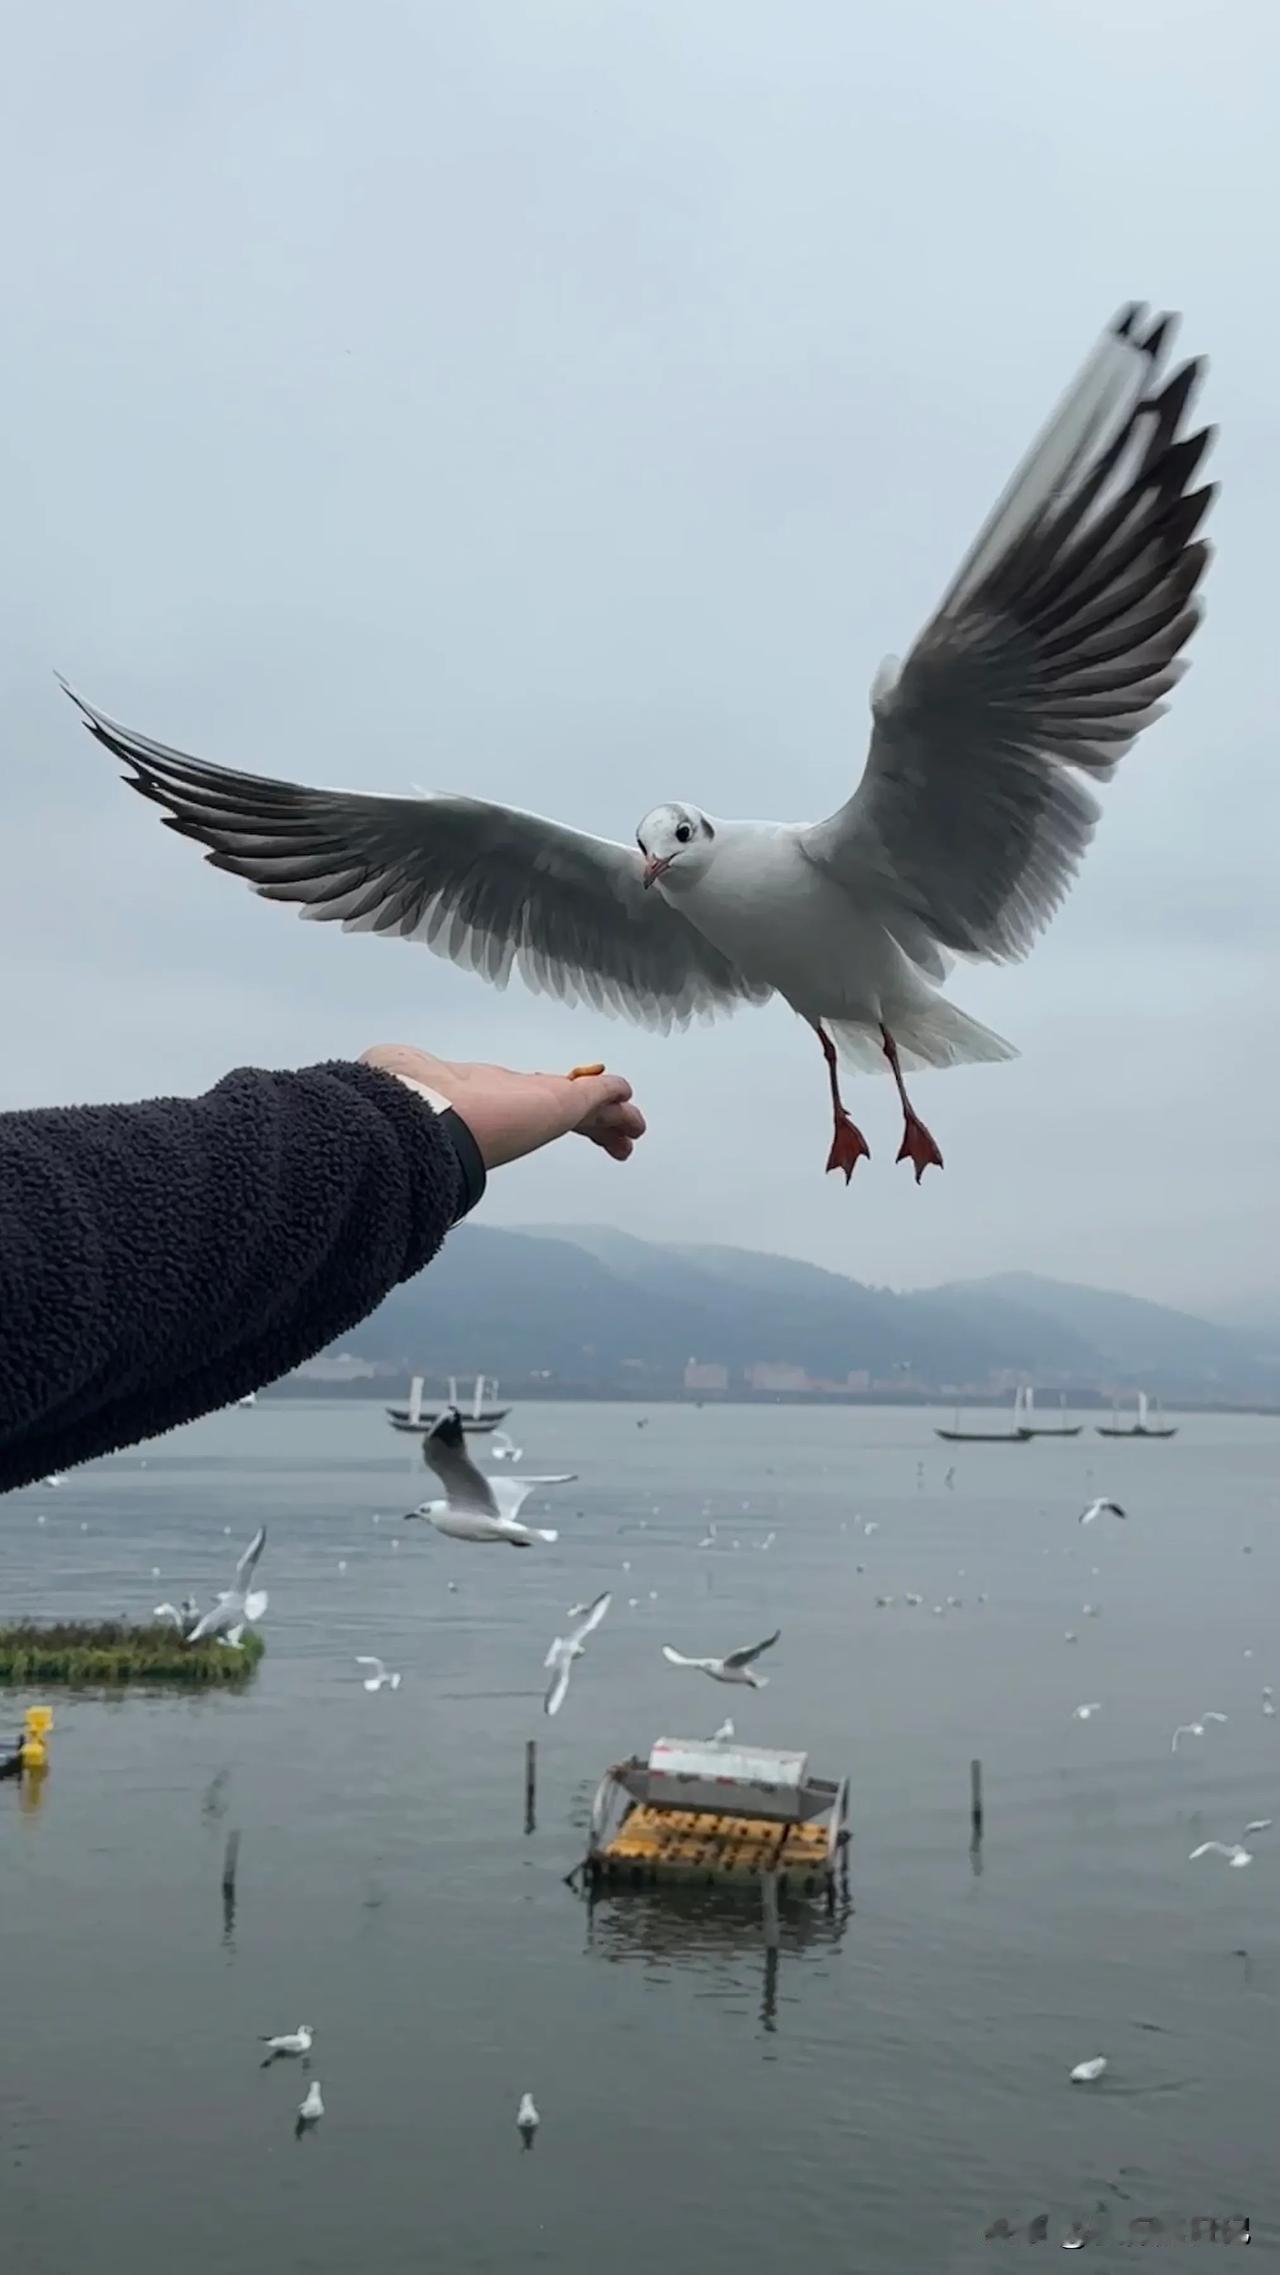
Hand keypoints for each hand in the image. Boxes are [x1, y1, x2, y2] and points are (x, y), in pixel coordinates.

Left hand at [359, 1045, 646, 1168]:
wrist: (422, 1123)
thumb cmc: (411, 1098)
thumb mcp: (405, 1069)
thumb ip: (400, 1070)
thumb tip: (380, 1066)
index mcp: (483, 1101)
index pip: (523, 1104)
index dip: (541, 1111)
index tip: (559, 1121)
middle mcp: (514, 1107)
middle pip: (561, 1114)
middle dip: (588, 1126)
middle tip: (613, 1144)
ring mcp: (537, 1108)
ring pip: (581, 1112)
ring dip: (608, 1122)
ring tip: (631, 1138)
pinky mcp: (557, 1104)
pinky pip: (593, 1097)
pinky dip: (613, 1102)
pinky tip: (630, 1105)